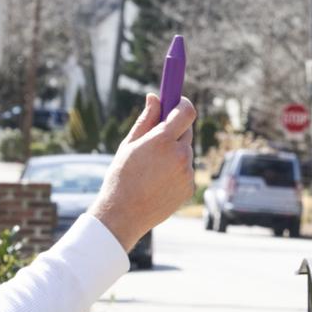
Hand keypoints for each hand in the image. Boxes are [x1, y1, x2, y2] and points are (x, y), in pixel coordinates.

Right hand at [90, 93, 197, 251]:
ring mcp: (188, 173)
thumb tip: (155, 97)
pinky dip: (176, 171)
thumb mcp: (130, 145)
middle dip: (175, 130)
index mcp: (163, 140)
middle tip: (158, 136)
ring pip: (186, 152)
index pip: (186, 111)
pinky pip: (186, 171)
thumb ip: (146, 120)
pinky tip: (158, 182)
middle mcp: (180, 155)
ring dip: (174, 152)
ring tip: (152, 168)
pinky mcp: (190, 187)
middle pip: (187, 131)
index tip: (176, 102)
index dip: (182, 104)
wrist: (124, 214)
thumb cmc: (122, 177)